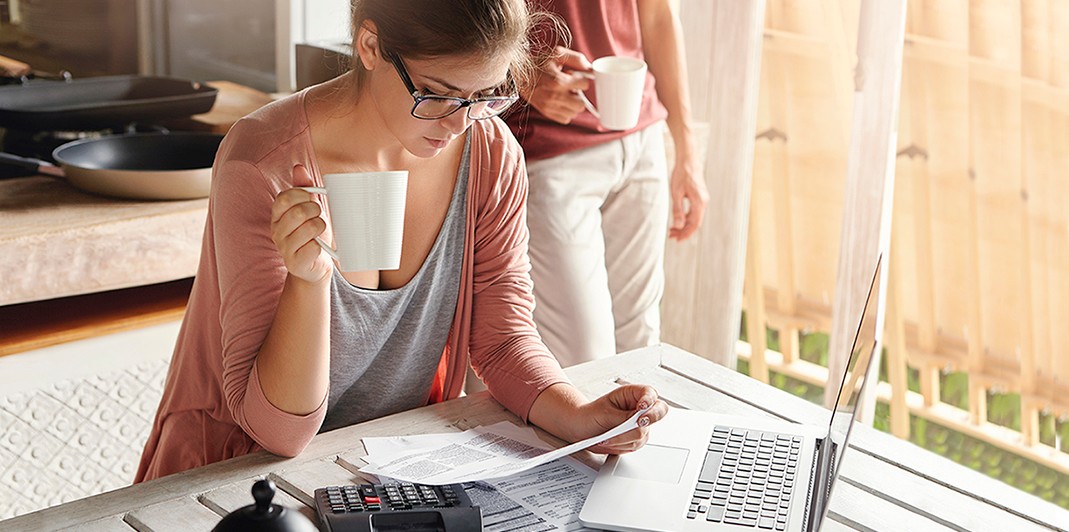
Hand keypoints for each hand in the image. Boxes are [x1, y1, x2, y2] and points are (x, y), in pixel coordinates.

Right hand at [270, 165, 331, 283]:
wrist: (314, 266)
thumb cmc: (312, 235)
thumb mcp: (309, 209)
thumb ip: (304, 189)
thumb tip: (299, 168)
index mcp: (277, 216)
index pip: (284, 198)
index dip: (302, 195)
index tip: (311, 199)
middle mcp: (277, 231)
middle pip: (298, 212)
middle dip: (315, 211)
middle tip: (319, 216)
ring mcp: (284, 248)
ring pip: (308, 228)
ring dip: (320, 227)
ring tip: (319, 232)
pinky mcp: (295, 263)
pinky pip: (313, 248)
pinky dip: (320, 246)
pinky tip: (318, 248)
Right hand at [522, 46, 592, 124]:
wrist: (519, 74)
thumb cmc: (539, 63)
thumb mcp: (558, 54)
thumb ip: (577, 59)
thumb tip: (590, 69)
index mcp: (558, 81)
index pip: (585, 85)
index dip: (582, 79)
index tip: (574, 76)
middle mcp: (554, 96)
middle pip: (581, 104)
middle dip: (579, 94)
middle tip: (571, 87)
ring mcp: (550, 107)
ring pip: (575, 112)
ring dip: (573, 104)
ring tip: (564, 94)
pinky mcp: (547, 113)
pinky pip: (566, 119)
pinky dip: (566, 111)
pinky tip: (561, 101)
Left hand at [574, 384, 668, 454]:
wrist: (582, 429)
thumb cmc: (591, 415)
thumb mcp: (605, 413)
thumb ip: (624, 417)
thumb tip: (637, 421)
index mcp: (632, 394)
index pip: (649, 393)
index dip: (649, 400)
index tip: (642, 406)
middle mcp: (639, 409)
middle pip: (657, 413)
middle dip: (648, 419)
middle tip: (638, 423)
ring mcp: (640, 425)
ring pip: (643, 433)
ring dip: (624, 437)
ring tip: (607, 438)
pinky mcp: (636, 439)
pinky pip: (636, 444)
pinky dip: (622, 445)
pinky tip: (609, 442)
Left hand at [668, 154, 707, 239]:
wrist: (688, 159)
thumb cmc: (681, 174)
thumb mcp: (676, 193)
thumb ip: (677, 210)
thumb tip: (678, 226)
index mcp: (699, 202)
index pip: (694, 224)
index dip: (686, 234)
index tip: (676, 240)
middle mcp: (704, 202)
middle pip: (695, 222)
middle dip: (683, 231)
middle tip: (671, 236)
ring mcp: (703, 199)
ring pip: (695, 217)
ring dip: (684, 224)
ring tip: (672, 229)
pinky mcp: (700, 196)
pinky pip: (695, 211)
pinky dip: (686, 217)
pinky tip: (678, 219)